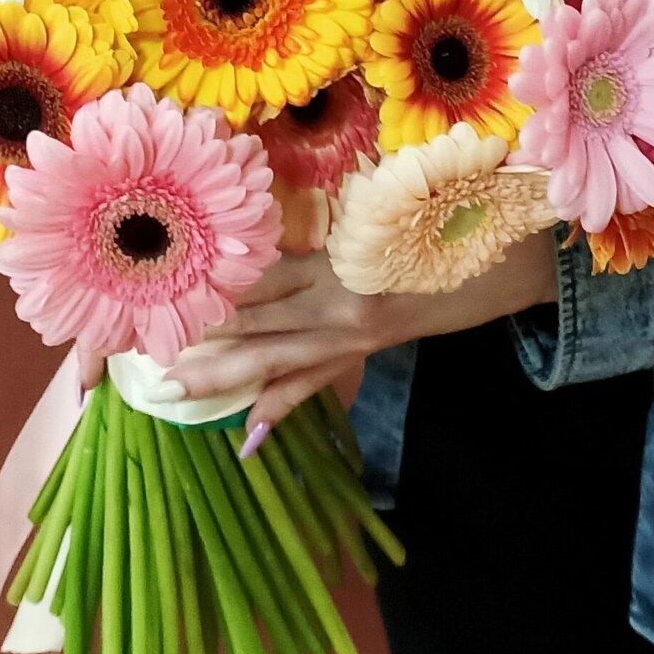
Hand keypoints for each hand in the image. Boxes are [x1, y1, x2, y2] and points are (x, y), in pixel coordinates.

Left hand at [160, 229, 559, 435]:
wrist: (505, 260)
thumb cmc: (441, 222)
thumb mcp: (381, 216)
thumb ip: (323, 229)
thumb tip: (262, 234)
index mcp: (341, 264)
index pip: (263, 280)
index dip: (215, 289)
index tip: (165, 290)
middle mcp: (342, 306)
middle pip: (259, 326)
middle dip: (204, 341)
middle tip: (148, 352)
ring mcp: (352, 337)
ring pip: (277, 361)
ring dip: (226, 377)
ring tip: (176, 386)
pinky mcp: (365, 352)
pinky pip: (315, 383)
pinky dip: (281, 407)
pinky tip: (250, 437)